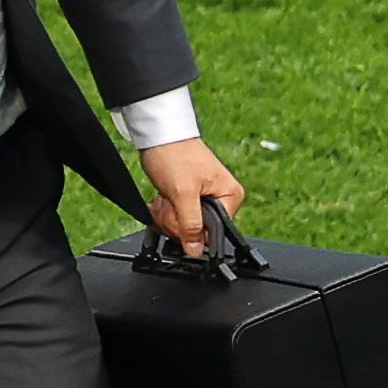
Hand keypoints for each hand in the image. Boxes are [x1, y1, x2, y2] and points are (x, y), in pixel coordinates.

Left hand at [141, 135, 246, 259]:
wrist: (158, 136)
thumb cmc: (174, 156)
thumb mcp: (183, 194)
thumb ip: (191, 224)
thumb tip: (197, 250)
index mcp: (230, 197)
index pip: (214, 233)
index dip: (192, 232)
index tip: (179, 218)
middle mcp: (221, 198)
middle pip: (197, 231)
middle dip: (176, 220)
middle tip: (169, 201)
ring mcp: (203, 199)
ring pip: (183, 226)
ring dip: (167, 215)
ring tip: (165, 197)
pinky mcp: (188, 197)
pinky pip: (176, 216)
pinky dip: (165, 210)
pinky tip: (161, 198)